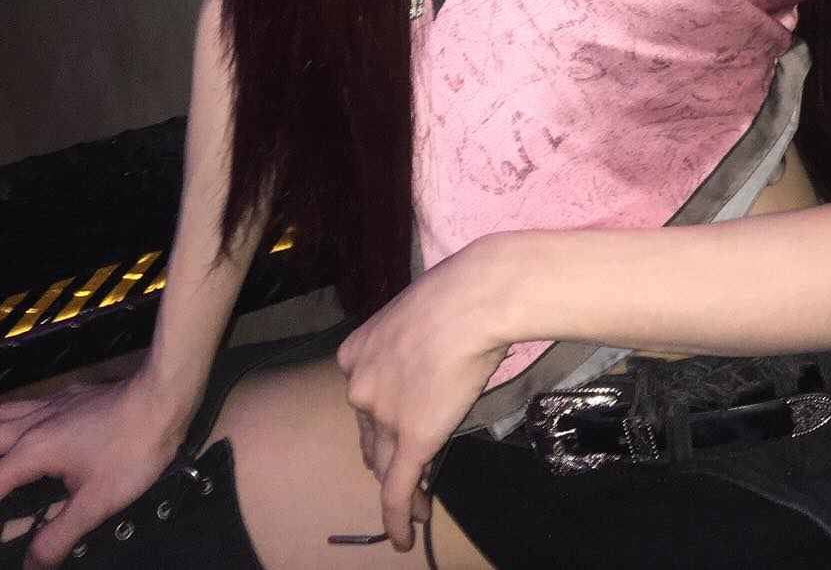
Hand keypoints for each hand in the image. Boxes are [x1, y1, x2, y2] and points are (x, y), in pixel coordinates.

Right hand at [0, 376, 188, 569]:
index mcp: (29, 453)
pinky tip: (7, 438)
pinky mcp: (65, 400)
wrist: (166, 395)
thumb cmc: (135, 448)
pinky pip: (16, 409)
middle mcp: (29, 425)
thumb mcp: (97, 503)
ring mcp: (47, 407)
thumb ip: (58, 537)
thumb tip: (30, 565)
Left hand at [336, 236, 518, 553]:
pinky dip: (399, 518)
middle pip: (371, 434)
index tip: (393, 434)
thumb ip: (412, 345)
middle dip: (386, 456)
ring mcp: (383, 415)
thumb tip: (433, 355)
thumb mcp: (416, 314)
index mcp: (355, 353)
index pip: (364, 401)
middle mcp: (359, 385)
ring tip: (417, 510)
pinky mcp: (411, 440)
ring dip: (400, 491)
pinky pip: (398, 491)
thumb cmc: (456, 293)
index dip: (379, 423)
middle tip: (407, 473)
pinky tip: (406, 536)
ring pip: (386, 465)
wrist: (475, 298)